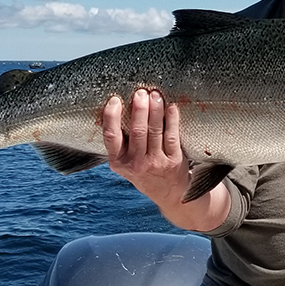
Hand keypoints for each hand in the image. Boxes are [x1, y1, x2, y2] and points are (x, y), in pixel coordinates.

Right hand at [102, 89, 190, 205]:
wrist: (168, 193)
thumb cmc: (144, 169)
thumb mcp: (126, 162)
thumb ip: (122, 142)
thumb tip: (117, 106)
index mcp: (118, 162)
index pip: (111, 136)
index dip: (112, 117)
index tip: (115, 100)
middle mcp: (136, 164)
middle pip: (137, 131)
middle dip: (139, 108)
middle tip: (140, 92)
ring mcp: (156, 163)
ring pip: (155, 131)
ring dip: (155, 110)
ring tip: (155, 95)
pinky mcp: (173, 161)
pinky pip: (172, 135)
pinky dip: (171, 119)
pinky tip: (171, 107)